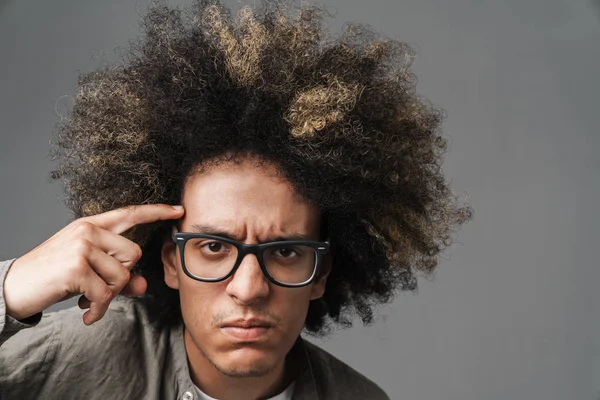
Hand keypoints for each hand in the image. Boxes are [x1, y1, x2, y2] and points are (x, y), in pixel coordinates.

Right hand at [3, 204, 184, 324]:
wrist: (13, 287)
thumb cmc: (53, 276)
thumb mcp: (87, 271)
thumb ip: (117, 274)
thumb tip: (143, 285)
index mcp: (91, 225)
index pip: (130, 214)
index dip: (157, 212)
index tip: (179, 210)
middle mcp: (88, 231)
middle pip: (134, 254)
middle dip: (122, 277)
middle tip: (100, 289)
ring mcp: (82, 247)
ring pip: (121, 276)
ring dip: (108, 297)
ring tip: (89, 302)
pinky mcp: (77, 267)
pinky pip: (105, 293)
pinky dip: (98, 309)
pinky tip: (85, 312)